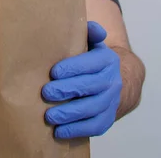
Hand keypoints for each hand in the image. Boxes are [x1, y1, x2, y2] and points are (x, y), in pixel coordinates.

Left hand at [42, 21, 121, 138]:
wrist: (114, 80)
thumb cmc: (91, 59)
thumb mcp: (91, 43)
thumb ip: (89, 33)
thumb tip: (93, 28)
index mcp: (107, 60)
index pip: (90, 63)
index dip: (73, 68)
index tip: (53, 72)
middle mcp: (112, 80)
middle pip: (90, 87)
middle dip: (67, 90)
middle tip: (46, 93)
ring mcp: (112, 101)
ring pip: (93, 108)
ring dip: (70, 113)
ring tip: (49, 116)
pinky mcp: (108, 118)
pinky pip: (95, 126)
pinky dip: (77, 130)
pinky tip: (59, 132)